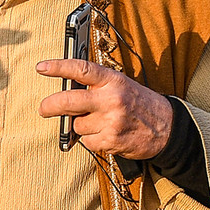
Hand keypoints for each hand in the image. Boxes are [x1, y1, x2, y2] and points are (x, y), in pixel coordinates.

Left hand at [35, 58, 174, 159]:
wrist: (168, 128)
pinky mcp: (111, 141)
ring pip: (77, 125)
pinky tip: (106, 134)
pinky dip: (92, 140)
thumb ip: (97, 87)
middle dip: (50, 106)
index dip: (58, 67)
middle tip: (43, 109)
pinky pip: (87, 141)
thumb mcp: (122, 86)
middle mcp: (111, 99)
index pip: (81, 70)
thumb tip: (66, 91)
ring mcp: (111, 121)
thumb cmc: (140, 104)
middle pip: (69, 101)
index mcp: (113, 81)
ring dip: (83, 126)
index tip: (41, 68)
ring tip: (102, 123)